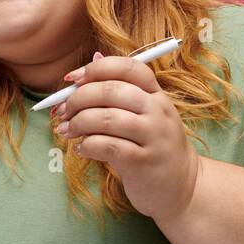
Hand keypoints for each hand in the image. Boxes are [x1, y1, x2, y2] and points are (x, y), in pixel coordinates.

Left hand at [52, 51, 201, 221]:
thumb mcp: (144, 114)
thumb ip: (120, 89)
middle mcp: (158, 111)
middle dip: (79, 98)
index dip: (98, 69)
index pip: (130, 68)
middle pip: (113, 91)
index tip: (73, 79)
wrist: (181, 186)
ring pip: (108, 118)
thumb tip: (95, 57)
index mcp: (157, 94)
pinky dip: (87, 146)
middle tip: (63, 110)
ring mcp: (154, 137)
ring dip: (79, 122)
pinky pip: (108, 146)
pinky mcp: (144, 162)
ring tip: (67, 130)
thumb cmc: (152, 145)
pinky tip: (81, 149)